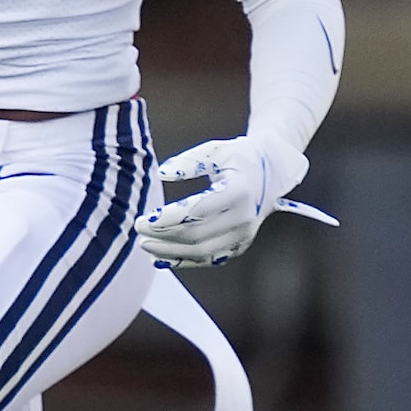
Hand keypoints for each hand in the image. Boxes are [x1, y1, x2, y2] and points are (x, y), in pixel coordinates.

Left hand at [136, 135, 307, 266]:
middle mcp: (245, 216)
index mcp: (240, 191)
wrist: (271, 172)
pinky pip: (208, 259)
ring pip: (201, 252)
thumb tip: (163, 173)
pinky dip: (182, 260)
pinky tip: (159, 258)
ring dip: (169, 251)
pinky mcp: (240, 245)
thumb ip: (189, 161)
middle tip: (138, 228)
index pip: (198, 211)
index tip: (145, 218)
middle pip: (197, 235)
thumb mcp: (216, 150)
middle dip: (163, 235)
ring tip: (144, 244)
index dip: (168, 218)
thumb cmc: (238, 158)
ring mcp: (244, 234)